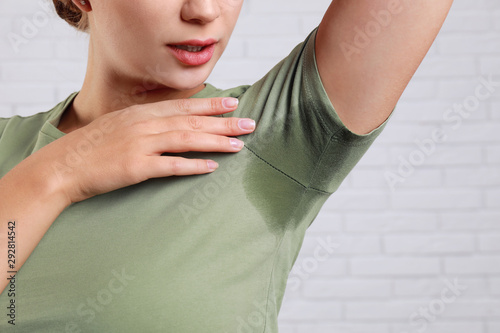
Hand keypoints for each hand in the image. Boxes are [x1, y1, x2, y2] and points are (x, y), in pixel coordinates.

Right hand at [24, 97, 253, 203]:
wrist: (63, 166)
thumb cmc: (92, 148)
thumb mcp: (119, 126)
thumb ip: (145, 123)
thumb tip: (171, 125)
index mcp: (141, 113)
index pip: (183, 106)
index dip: (210, 105)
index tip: (233, 104)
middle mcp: (144, 124)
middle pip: (191, 122)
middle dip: (223, 123)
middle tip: (249, 124)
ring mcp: (140, 144)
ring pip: (186, 140)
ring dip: (215, 142)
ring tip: (239, 145)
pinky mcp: (136, 167)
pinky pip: (170, 166)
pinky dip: (192, 166)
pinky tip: (211, 167)